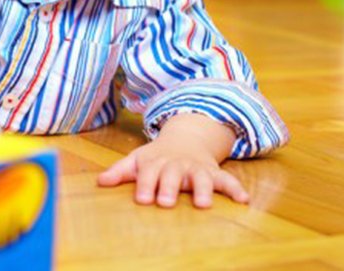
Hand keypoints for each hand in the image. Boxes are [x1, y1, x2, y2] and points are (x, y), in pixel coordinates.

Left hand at [96, 113, 248, 208]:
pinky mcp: (213, 173)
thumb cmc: (156, 157)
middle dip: (169, 187)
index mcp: (156, 163)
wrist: (185, 138)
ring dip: (202, 189)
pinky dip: (236, 188)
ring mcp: (196, 168)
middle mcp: (177, 165)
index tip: (141, 199)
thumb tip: (100, 182)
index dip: (145, 185)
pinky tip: (243, 200)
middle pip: (173, 175)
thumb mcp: (137, 160)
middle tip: (165, 202)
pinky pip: (227, 180)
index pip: (148, 174)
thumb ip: (120, 171)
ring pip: (201, 178)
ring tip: (203, 204)